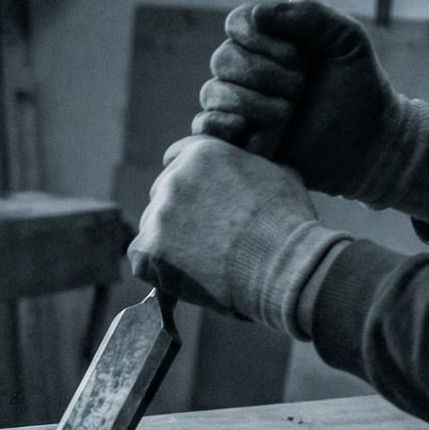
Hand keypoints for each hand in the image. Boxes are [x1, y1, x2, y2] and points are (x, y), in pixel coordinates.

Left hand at [127, 136, 347, 337]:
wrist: (280, 263)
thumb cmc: (287, 221)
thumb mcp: (279, 173)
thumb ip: (252, 166)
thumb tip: (253, 169)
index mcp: (202, 153)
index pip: (177, 158)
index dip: (190, 181)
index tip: (197, 199)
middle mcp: (173, 178)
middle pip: (162, 194)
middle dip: (179, 212)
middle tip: (204, 236)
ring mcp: (158, 214)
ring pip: (152, 227)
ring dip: (169, 241)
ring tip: (202, 261)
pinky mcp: (148, 250)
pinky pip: (141, 258)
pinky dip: (156, 268)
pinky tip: (183, 275)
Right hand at [193, 0, 428, 211]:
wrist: (366, 142)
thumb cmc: (358, 86)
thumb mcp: (346, 40)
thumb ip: (310, 15)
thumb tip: (257, 14)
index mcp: (271, 40)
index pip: (238, 23)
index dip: (260, 36)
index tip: (298, 55)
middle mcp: (247, 70)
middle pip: (223, 58)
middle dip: (262, 72)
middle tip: (300, 87)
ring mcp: (238, 105)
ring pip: (213, 92)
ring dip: (251, 102)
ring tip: (287, 114)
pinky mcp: (235, 140)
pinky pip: (204, 127)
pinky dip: (219, 125)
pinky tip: (246, 129)